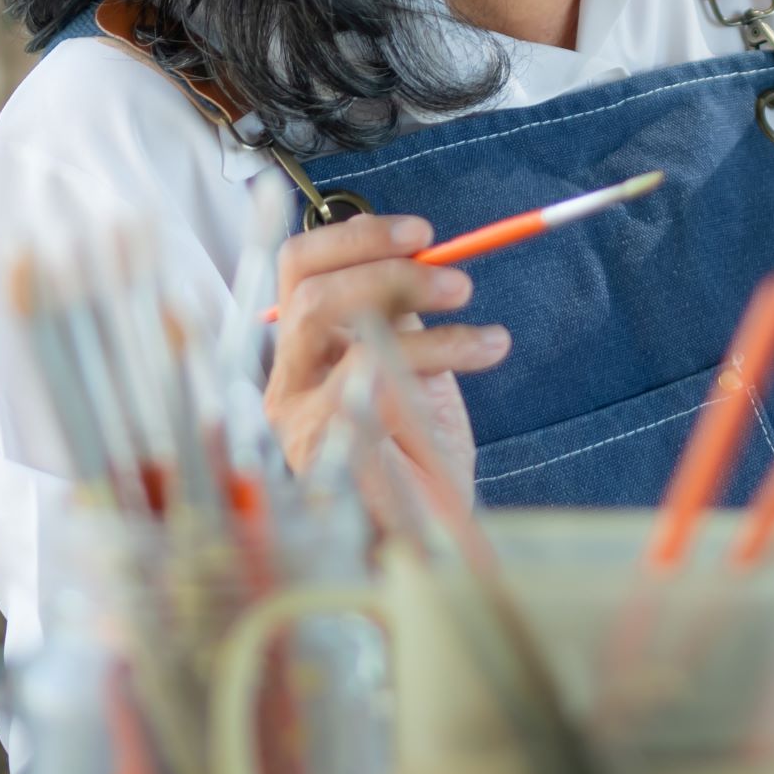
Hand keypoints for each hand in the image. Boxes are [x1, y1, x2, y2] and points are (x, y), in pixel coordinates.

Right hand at [262, 212, 504, 486]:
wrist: (426, 540)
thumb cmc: (416, 456)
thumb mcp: (409, 363)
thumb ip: (399, 312)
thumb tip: (420, 249)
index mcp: (304, 353)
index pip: (299, 268)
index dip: (356, 237)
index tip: (420, 233)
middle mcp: (289, 384)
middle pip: (311, 295)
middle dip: (389, 269)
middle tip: (458, 282)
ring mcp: (300, 423)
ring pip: (334, 330)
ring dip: (415, 311)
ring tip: (477, 318)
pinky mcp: (329, 455)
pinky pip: (371, 383)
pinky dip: (436, 352)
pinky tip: (485, 349)